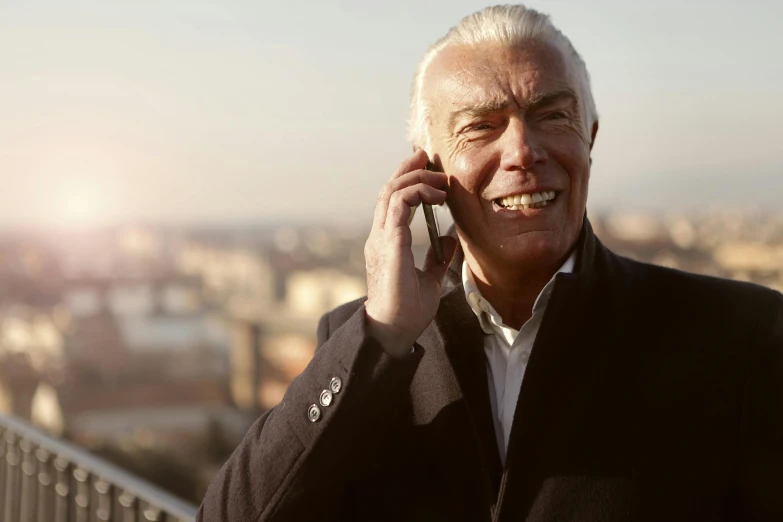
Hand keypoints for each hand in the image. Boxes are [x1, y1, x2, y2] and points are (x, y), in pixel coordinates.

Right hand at [364, 150, 457, 357]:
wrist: (394, 332)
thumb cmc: (407, 311)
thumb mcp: (430, 279)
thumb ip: (437, 258)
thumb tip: (449, 239)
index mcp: (386, 243)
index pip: (391, 203)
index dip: (407, 181)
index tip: (427, 168)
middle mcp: (379, 237)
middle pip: (388, 190)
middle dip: (408, 169)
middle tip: (428, 156)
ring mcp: (381, 239)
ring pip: (391, 193)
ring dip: (416, 179)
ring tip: (439, 178)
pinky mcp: (388, 244)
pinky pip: (397, 206)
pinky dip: (416, 193)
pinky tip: (436, 196)